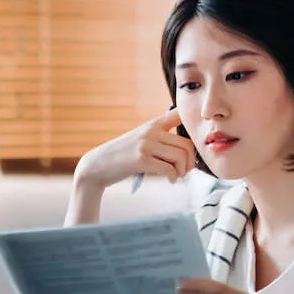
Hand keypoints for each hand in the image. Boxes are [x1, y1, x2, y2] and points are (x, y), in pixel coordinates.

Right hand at [73, 108, 196, 189]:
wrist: (99, 165)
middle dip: (191, 161)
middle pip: (187, 144)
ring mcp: (146, 144)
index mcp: (154, 124)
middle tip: (186, 170)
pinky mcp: (141, 159)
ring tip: (177, 176)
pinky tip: (170, 180)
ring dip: (183, 171)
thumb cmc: (124, 156)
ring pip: (180, 157)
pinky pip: (169, 169)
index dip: (193, 123)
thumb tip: (190, 151)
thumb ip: (161, 139)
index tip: (195, 142)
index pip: (179, 114)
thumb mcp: (142, 139)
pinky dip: (173, 177)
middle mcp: (151, 131)